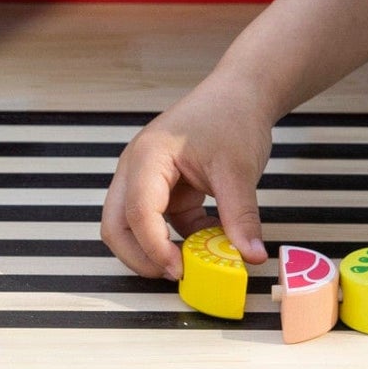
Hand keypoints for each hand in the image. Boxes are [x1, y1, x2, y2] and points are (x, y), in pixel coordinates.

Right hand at [102, 80, 275, 278]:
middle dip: (140, 257)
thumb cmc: (233, 117)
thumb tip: (251, 256)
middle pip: (117, 226)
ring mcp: (147, 179)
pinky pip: (160, 223)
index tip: (181, 271)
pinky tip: (207, 240)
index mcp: (148, 158)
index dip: (155, 249)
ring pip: (132, 227)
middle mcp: (137, 168)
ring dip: (157, 250)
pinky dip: (177, 239)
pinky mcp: (163, 188)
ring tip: (194, 263)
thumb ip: (241, 217)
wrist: (241, 93)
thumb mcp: (238, 171)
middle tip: (177, 275)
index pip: (138, 213)